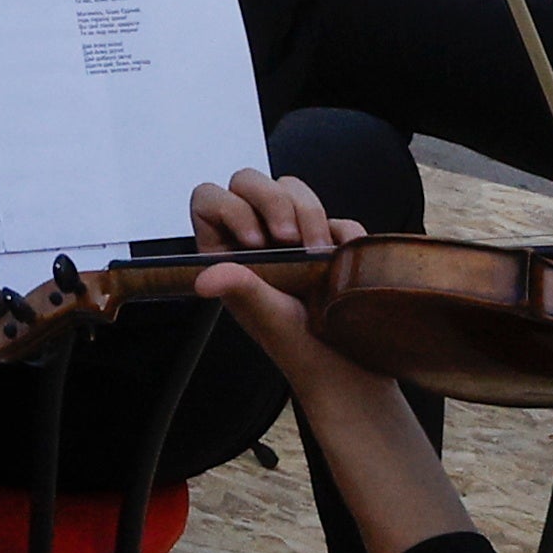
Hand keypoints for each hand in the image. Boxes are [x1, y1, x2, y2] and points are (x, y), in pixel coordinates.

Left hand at [184, 166, 382, 411]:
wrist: (347, 372)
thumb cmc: (300, 349)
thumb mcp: (265, 317)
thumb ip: (240, 288)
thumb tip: (205, 279)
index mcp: (227, 253)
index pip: (209, 201)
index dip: (228, 207)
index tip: (255, 241)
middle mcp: (257, 238)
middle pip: (249, 180)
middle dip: (273, 200)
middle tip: (291, 239)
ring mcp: (294, 236)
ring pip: (293, 187)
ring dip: (309, 214)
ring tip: (319, 255)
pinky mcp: (330, 242)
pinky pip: (337, 217)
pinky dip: (343, 233)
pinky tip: (342, 259)